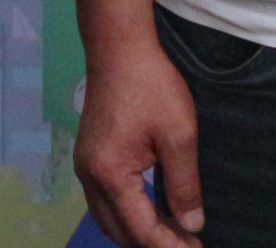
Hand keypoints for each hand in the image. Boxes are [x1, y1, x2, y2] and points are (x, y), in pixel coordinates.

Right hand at [74, 39, 204, 247]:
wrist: (118, 48)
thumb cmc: (152, 86)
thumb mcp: (179, 135)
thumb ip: (184, 185)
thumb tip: (192, 225)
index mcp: (110, 174)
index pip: (141, 230)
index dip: (170, 246)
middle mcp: (89, 177)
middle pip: (119, 232)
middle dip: (153, 243)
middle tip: (188, 242)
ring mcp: (83, 167)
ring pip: (108, 220)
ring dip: (138, 231)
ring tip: (173, 231)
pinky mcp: (87, 156)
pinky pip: (103, 202)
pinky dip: (126, 214)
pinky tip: (151, 209)